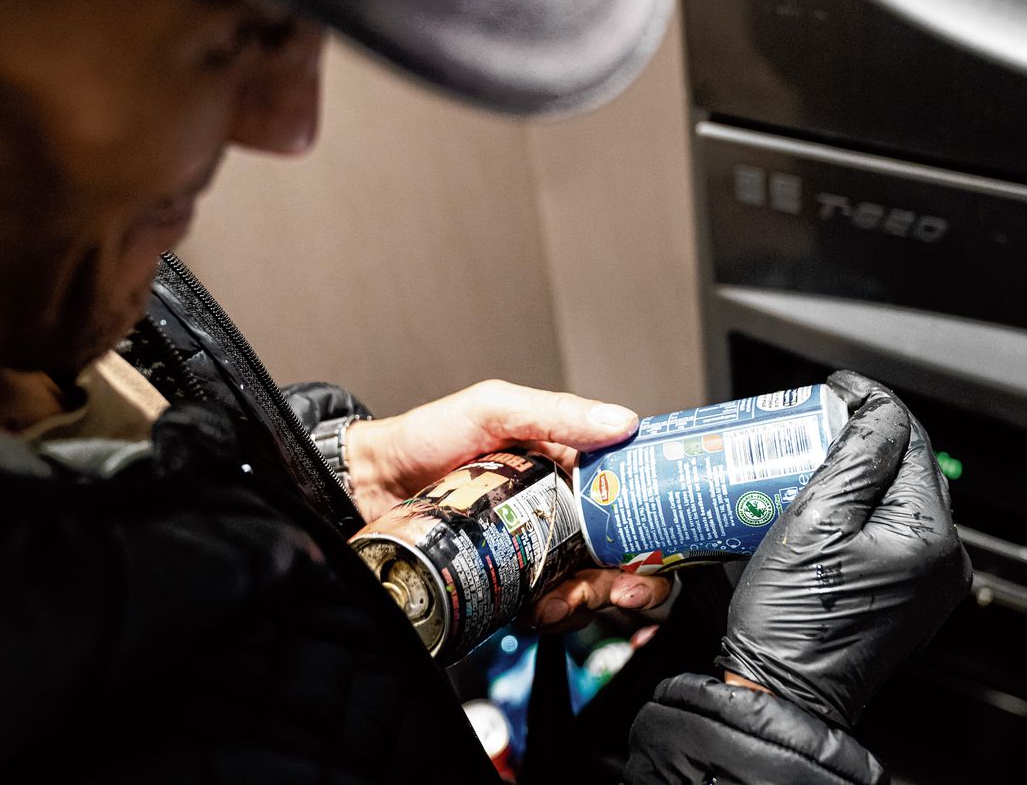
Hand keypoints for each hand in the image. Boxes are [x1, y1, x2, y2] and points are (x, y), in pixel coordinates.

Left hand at [343, 379, 672, 627]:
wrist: (368, 486)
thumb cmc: (427, 437)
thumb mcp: (493, 409)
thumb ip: (555, 413)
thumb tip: (621, 422)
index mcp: (571, 467)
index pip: (633, 495)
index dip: (657, 522)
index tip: (658, 543)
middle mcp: (565, 510)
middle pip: (626, 553)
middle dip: (636, 580)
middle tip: (625, 590)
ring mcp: (542, 550)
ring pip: (595, 586)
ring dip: (594, 602)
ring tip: (566, 601)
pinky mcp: (515, 583)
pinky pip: (554, 609)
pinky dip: (557, 616)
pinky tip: (538, 610)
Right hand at [717, 370, 971, 728]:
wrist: (780, 696)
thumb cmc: (794, 621)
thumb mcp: (817, 519)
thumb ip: (857, 454)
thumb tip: (877, 405)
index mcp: (930, 535)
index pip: (909, 439)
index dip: (869, 404)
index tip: (833, 388)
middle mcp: (939, 560)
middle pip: (902, 469)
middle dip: (855, 439)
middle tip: (806, 423)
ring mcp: (920, 583)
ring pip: (888, 501)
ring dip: (848, 474)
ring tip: (799, 462)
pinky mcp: (895, 596)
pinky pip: (878, 534)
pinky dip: (847, 510)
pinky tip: (807, 505)